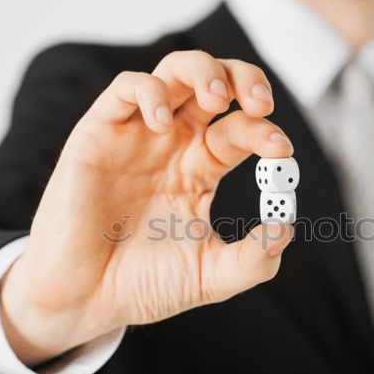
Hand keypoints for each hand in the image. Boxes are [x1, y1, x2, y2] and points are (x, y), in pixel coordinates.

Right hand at [0, 51, 293, 365]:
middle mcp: (173, 144)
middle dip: (244, 80)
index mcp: (200, 169)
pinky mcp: (99, 134)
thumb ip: (254, 259)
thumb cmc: (145, 285)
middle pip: (215, 85)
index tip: (282, 150)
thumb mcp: (212, 276)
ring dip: (203, 72)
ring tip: (217, 99)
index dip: (265, 132)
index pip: (241, 130)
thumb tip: (286, 228)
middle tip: (261, 104)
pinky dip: (149, 92)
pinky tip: (163, 122)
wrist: (87, 301)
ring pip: (174, 72)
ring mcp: (137, 135)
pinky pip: (125, 89)